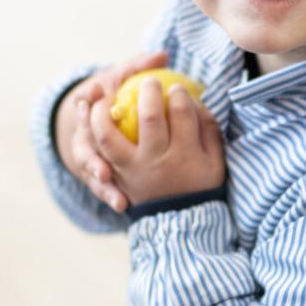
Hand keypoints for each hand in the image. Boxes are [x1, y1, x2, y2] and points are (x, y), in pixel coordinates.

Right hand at [55, 51, 167, 212]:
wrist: (98, 116)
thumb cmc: (115, 93)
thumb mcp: (120, 79)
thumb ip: (137, 68)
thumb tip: (162, 54)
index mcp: (87, 112)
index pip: (84, 110)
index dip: (86, 108)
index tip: (93, 103)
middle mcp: (86, 137)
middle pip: (85, 150)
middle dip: (92, 161)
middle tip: (104, 173)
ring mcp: (92, 158)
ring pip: (94, 173)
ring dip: (104, 188)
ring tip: (118, 200)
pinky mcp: (102, 174)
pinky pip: (107, 187)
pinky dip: (113, 196)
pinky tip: (124, 206)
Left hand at [88, 74, 224, 207]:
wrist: (180, 223)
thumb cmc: (200, 184)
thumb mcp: (215, 161)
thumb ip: (208, 129)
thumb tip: (197, 101)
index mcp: (185, 156)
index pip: (181, 115)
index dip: (179, 95)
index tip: (177, 87)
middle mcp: (156, 163)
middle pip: (149, 119)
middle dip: (149, 92)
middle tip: (151, 82)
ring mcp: (132, 172)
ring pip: (108, 137)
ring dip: (104, 111)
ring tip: (106, 95)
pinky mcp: (116, 179)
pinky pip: (96, 155)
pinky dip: (90, 132)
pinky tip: (94, 116)